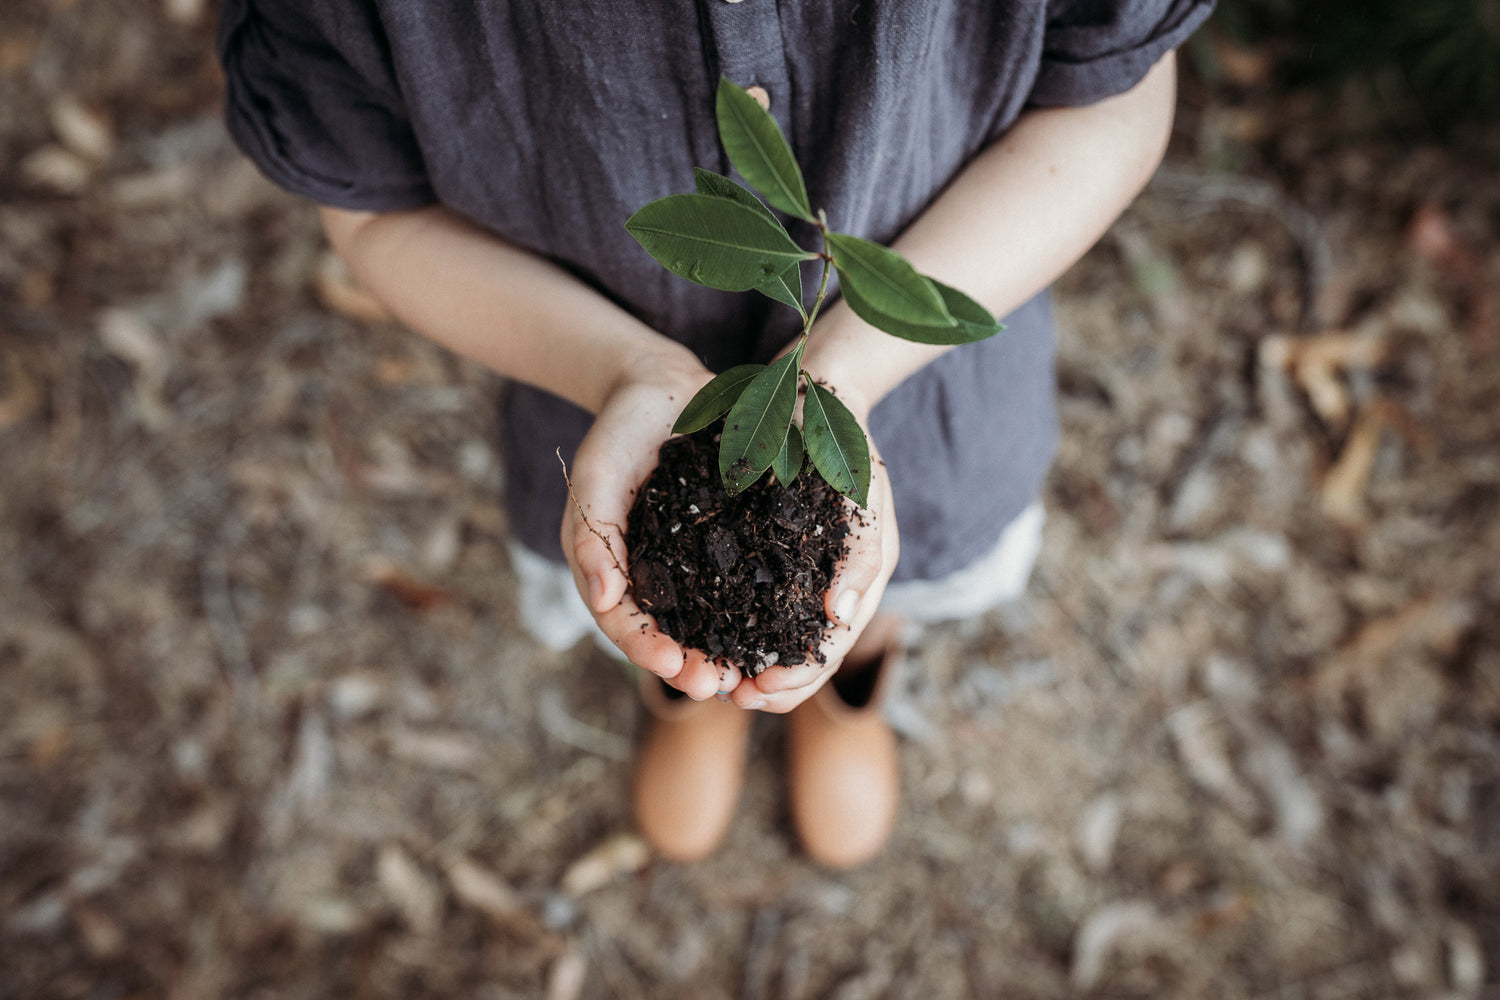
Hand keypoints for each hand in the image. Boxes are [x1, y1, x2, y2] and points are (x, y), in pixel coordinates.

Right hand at [561, 352, 744, 700]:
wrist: (662, 388)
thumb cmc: (618, 432)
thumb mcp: (597, 477)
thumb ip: (594, 536)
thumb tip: (604, 598)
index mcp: (611, 568)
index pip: (621, 621)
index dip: (645, 648)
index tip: (673, 666)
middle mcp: (651, 575)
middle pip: (666, 633)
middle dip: (690, 665)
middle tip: (717, 686)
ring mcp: (688, 562)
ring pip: (706, 620)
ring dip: (725, 651)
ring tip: (748, 676)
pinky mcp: (726, 543)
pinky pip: (739, 585)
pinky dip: (753, 614)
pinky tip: (777, 630)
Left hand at [729, 390, 898, 713]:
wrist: (814, 397)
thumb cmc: (847, 445)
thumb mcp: (866, 496)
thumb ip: (862, 556)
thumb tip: (837, 616)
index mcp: (857, 583)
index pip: (831, 650)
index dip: (798, 680)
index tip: (760, 692)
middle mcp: (825, 585)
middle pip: (798, 657)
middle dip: (767, 685)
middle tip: (727, 694)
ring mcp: (793, 571)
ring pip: (768, 637)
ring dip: (740, 663)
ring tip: (709, 676)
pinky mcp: (760, 551)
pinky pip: (742, 601)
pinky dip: (724, 625)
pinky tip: (696, 634)